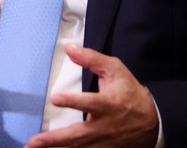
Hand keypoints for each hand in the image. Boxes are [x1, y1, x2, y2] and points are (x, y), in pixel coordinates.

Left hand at [26, 44, 157, 147]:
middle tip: (34, 141)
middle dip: (54, 139)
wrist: (153, 121)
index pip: (89, 103)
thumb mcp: (115, 70)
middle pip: (78, 135)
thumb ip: (91, 59)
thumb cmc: (130, 93)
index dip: (72, 101)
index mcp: (108, 104)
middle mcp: (104, 126)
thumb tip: (69, 48)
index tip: (55, 98)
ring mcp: (103, 142)